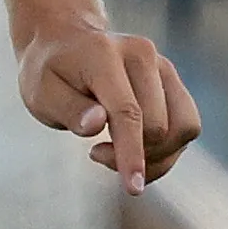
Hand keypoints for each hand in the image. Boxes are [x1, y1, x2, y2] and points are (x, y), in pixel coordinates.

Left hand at [18, 22, 201, 195]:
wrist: (66, 41)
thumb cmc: (49, 72)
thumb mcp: (40, 92)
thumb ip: (68, 109)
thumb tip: (96, 124)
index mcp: (104, 56)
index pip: (128, 112)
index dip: (132, 153)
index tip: (132, 187)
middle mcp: (143, 56)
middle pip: (159, 125)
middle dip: (134, 155)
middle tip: (96, 154)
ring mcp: (163, 66)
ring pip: (184, 127)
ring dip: (157, 156)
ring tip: (118, 154)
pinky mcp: (173, 80)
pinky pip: (187, 124)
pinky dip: (167, 148)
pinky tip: (136, 148)